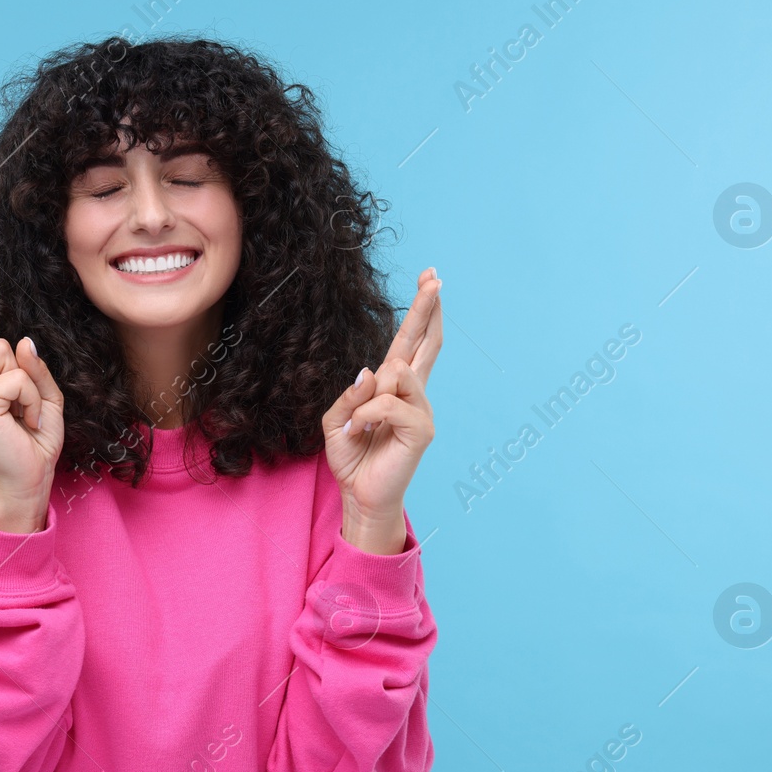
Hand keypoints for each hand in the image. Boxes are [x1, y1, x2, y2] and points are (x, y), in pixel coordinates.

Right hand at [0, 257, 64, 528]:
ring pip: (6, 352)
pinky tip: (26, 421)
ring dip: (31, 384)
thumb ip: (34, 369)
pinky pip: (17, 377)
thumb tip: (22, 340)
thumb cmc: (35, 440)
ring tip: (28, 413)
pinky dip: (32, 399)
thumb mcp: (45, 398)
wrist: (29, 478)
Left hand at [322, 267, 441, 538]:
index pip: (410, 342)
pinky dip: (367, 415)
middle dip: (426, 308)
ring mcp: (421, 410)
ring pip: (396, 374)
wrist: (360, 495)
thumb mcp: (337, 420)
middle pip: (424, 343)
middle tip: (434, 277)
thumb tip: (371, 372)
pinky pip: (388, 404)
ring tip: (359, 425)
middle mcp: (413, 394)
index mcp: (394, 387)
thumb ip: (351, 394)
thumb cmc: (352, 457)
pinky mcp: (421, 429)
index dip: (420, 311)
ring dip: (368, 398)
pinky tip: (362, 432)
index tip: (430, 278)